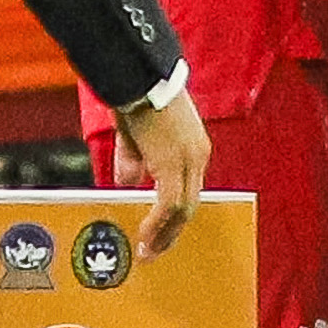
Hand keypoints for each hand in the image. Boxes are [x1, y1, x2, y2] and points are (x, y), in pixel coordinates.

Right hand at [111, 87, 212, 257]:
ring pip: (183, 208)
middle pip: (190, 204)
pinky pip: (169, 204)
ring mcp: (188, 159)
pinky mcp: (172, 163)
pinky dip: (157, 224)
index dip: (175, 214)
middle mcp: (197, 155)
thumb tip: (130, 181)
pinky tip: (145, 236)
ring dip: (164, 233)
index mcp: (194, 147)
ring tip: (147, 251)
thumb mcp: (136, 134)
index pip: (190, 190)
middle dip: (171, 231)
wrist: (139, 76)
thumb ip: (135, 158)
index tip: (162, 232)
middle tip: (154, 251)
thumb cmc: (137, 97)